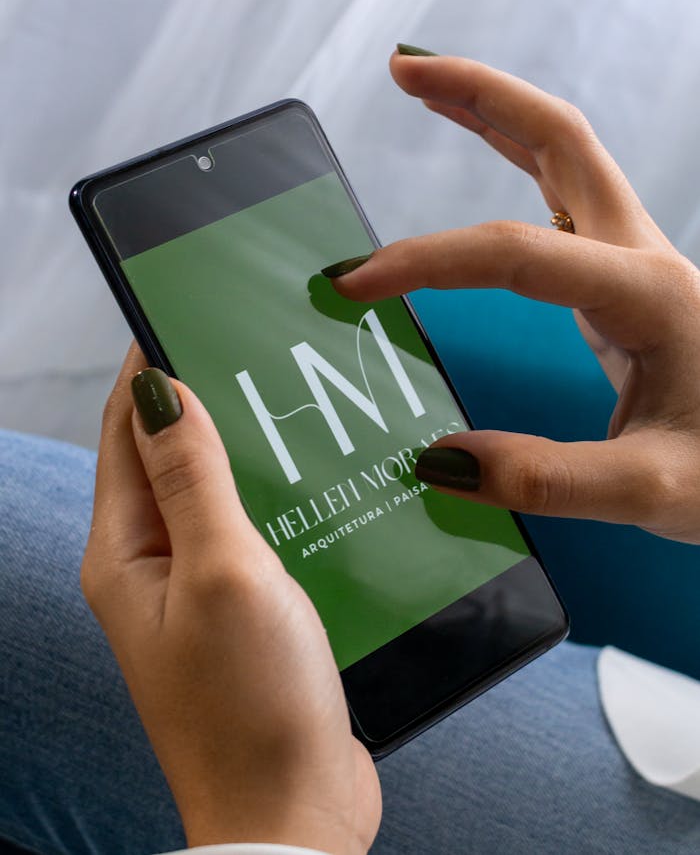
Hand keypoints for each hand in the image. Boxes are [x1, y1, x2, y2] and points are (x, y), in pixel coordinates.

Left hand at [81, 344, 380, 852]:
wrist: (292, 815)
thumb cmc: (250, 703)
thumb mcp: (222, 570)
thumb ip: (193, 477)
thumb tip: (160, 389)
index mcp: (128, 551)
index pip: (125, 429)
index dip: (152, 367)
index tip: (190, 312)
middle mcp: (153, 566)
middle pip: (169, 456)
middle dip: (207, 400)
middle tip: (260, 353)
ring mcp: (199, 590)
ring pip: (216, 493)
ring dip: (247, 449)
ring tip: (296, 406)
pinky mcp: (244, 611)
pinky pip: (251, 533)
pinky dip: (275, 497)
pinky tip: (317, 481)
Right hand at [330, 50, 699, 543]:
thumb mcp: (651, 490)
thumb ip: (548, 480)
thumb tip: (441, 462)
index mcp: (647, 295)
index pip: (516, 254)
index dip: (427, 259)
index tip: (354, 285)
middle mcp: (643, 258)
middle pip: (559, 140)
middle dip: (478, 96)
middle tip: (404, 73)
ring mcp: (637, 261)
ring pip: (566, 156)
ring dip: (497, 113)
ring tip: (429, 90)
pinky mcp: (627, 278)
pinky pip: (566, 197)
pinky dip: (519, 163)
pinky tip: (488, 168)